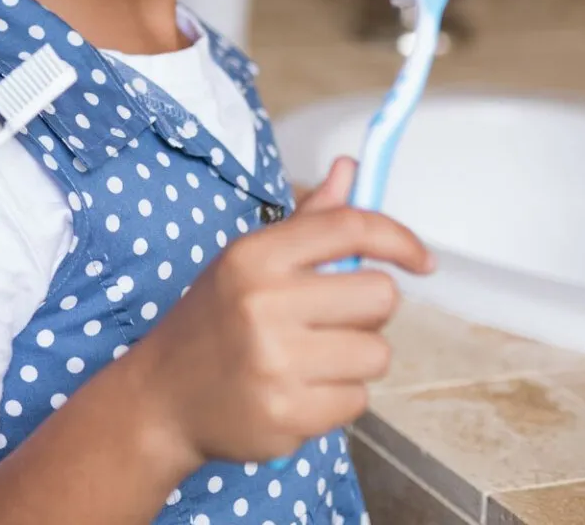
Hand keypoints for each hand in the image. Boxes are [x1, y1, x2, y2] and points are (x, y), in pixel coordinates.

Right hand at [132, 157, 432, 464]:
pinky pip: (358, 400)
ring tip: (310, 359)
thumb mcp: (248, 262)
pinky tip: (298, 391)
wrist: (163, 398)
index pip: (350, 228)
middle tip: (331, 321)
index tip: (421, 259)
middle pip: (381, 296)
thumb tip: (351, 170)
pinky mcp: (287, 413)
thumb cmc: (214, 322)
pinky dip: (337, 398)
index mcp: (255, 256)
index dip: (399, 239)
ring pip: (377, 353)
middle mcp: (264, 303)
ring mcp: (276, 361)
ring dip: (355, 359)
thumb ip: (308, 221)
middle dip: (367, 311)